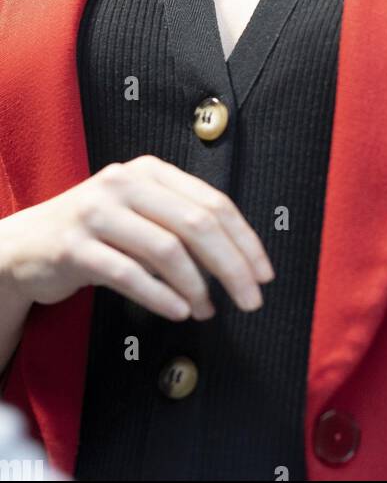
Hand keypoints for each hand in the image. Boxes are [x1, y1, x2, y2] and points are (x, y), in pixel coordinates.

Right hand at [0, 155, 274, 321]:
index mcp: (151, 171)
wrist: (27, 245)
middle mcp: (125, 182)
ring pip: (165, 249)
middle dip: (232, 266)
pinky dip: (160, 296)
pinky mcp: (74, 246)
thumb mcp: (141, 213)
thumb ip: (182, 222)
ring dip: (197, 286)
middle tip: (250, 300)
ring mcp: (97, 212)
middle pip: (196, 224)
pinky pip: (128, 274)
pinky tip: (179, 311)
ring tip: (208, 309)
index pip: (213, 202)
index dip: (245, 240)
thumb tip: (240, 258)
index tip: (264, 273)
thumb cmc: (99, 232)